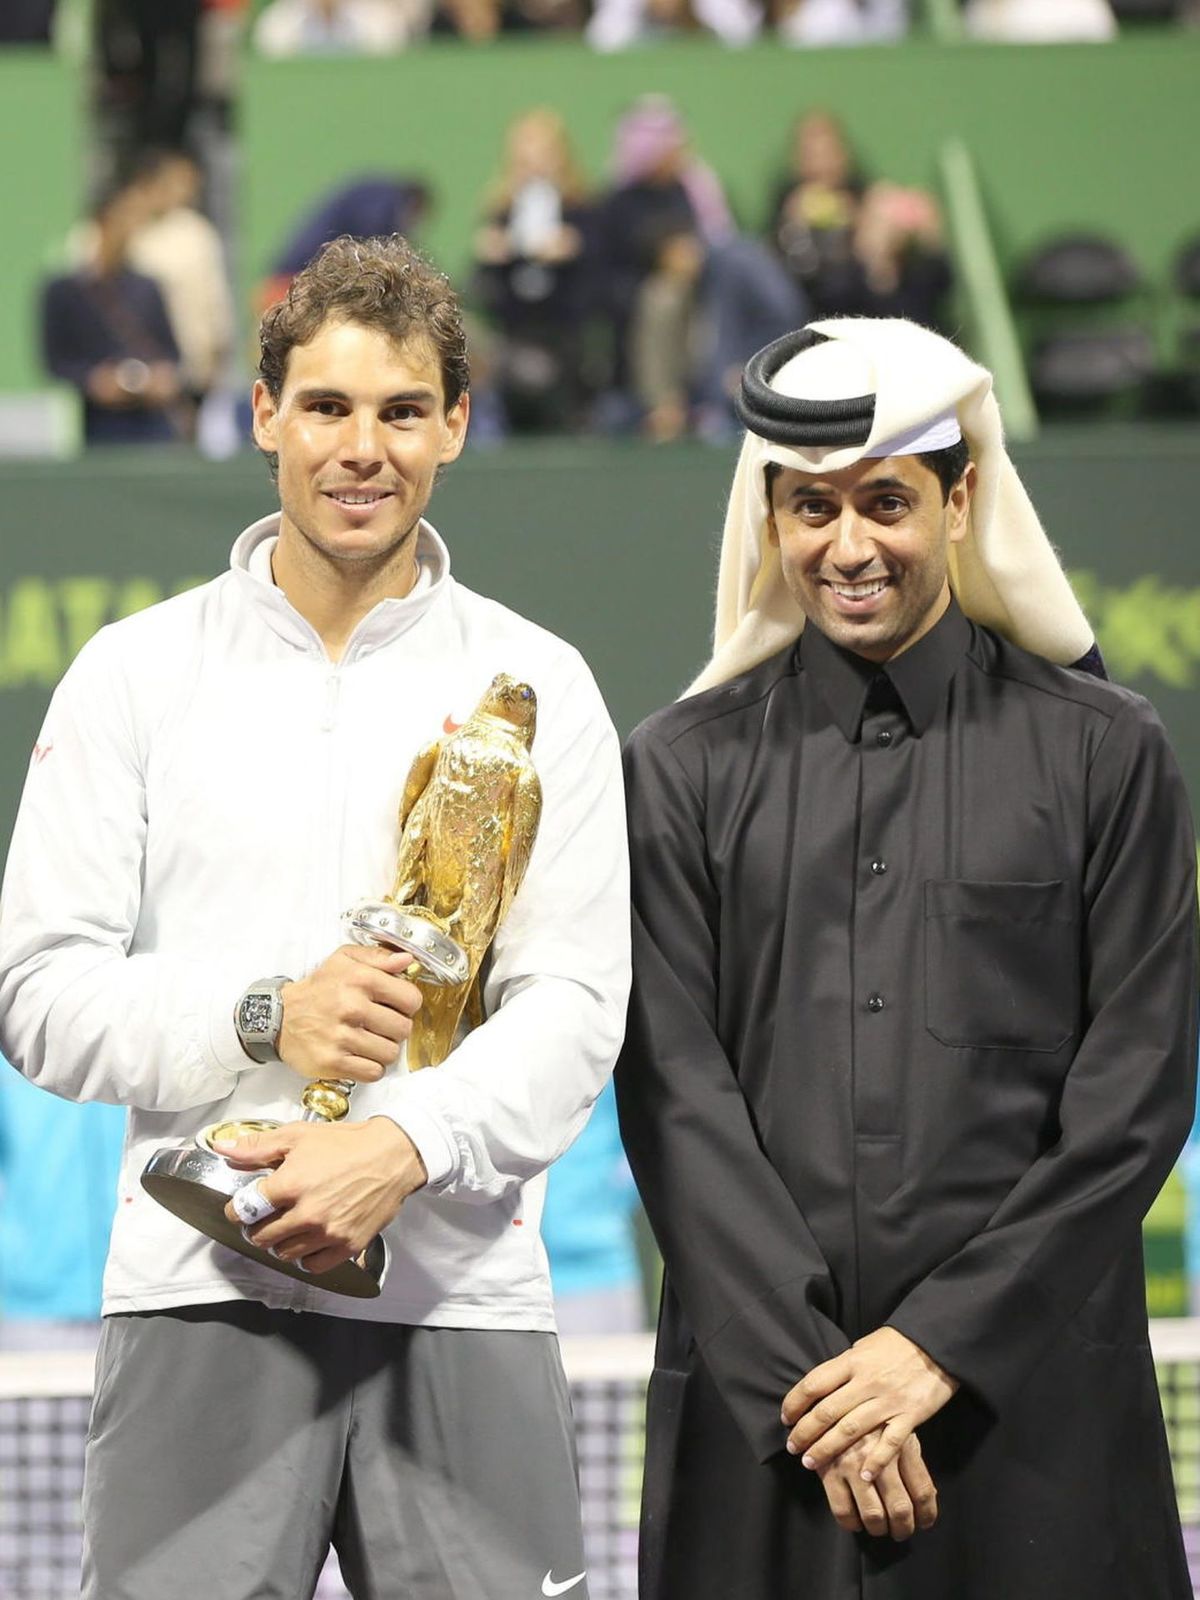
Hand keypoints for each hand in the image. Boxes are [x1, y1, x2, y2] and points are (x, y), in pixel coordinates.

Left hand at [216, 1117, 425, 1274]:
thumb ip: (258, 1147)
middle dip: (258, 1227)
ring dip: (280, 1243)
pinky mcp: (348, 1245)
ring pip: (284, 1254)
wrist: (392, 1156)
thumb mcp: (298, 1136)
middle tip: (267, 1217)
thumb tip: (224, 1150)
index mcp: (291, 1184)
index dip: (237, 1210)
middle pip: (262, 1237)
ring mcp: (328, 1232)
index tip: (242, 1208)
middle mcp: (307, 1213)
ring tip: (289, 1227)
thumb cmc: (346, 1144)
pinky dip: (306, 1257)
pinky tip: (309, 1240)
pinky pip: (313, 1266)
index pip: (245, 1210)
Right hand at [277, 944, 421, 1084]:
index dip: (407, 1004)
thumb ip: (378, 957)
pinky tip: (359, 1056)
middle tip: (379, 1025)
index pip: (411, 999)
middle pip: (403, 1029)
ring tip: (368, 1040)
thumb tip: (407, 960)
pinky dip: (370, 1067)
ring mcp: (341, 1037)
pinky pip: (373, 1072)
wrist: (278, 1017)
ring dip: (382, 1050)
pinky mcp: (333, 1062)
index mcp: (359, 979)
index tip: (396, 1006)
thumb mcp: (344, 960)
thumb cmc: (317, 989)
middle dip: (395, 1029)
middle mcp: (351, 1007)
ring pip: (390, 1053)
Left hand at [782, 1327, 957, 1481]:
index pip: (814, 1384)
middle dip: (805, 1433)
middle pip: (827, 1411)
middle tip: (793, 1448)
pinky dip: (876, 1461)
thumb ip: (843, 1368)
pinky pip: (890, 1443)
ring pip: (851, 1429)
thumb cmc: (896, 1345)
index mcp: (852, 1361)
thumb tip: (819, 1388)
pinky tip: (862, 1477)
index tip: (785, 1418)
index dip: (795, 1403)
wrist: (936, 1343)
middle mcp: (866, 1381)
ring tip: (811, 1463)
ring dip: (827, 1449)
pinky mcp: (911, 1415)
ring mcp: (888, 1400)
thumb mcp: (863, 1346)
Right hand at [817, 1430, 937, 1540]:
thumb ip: (910, 1460)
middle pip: (900, 1507)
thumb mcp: (896, 1428)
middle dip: (904, 1528)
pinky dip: (853, 1524)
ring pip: (873, 1515)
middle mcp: (877, 1455)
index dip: (927, 1514)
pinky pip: (843, 1511)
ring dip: (880, 1529)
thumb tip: (925, 1497)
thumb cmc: (869, 1418)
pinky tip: (857, 1520)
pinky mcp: (828, 1471)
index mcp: (900, 1443)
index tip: (924, 1521)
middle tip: (902, 1530)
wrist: (829, 1404)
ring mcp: (851, 1464)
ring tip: (880, 1527)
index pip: (922, 1490)